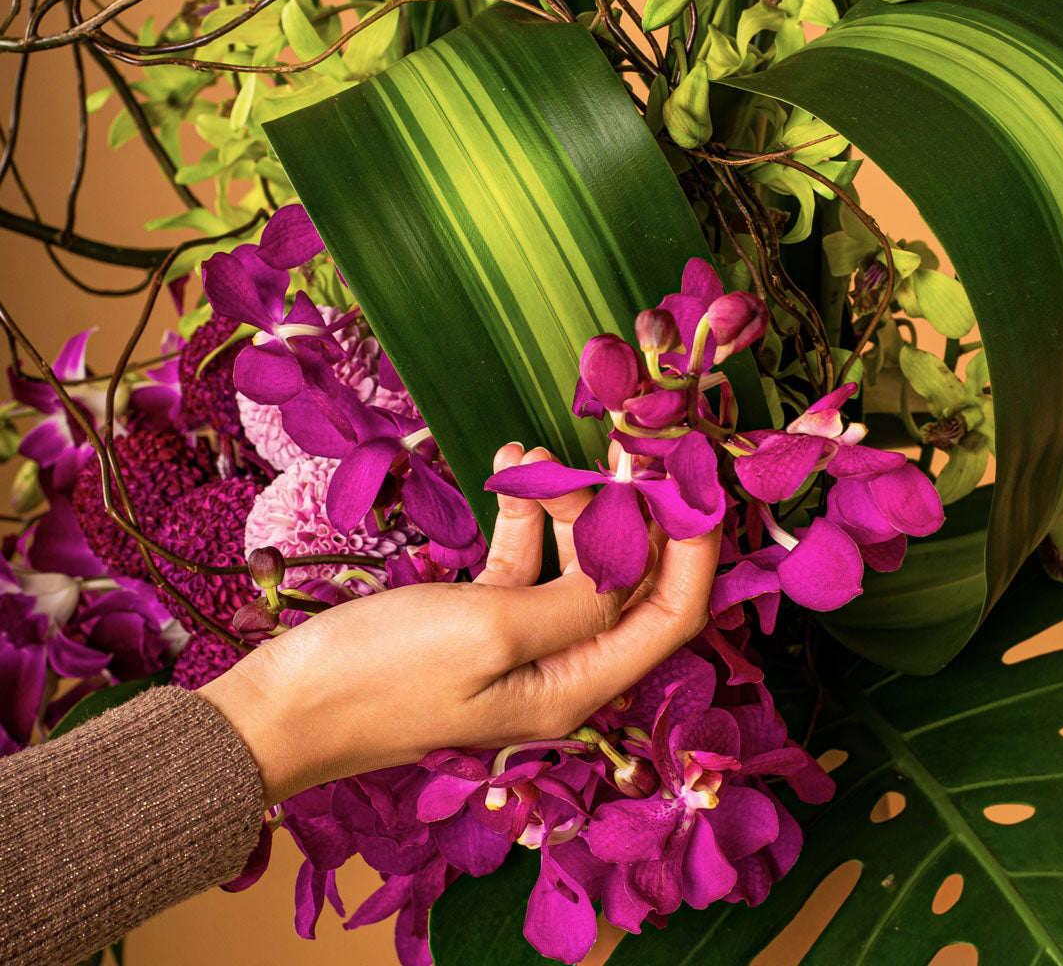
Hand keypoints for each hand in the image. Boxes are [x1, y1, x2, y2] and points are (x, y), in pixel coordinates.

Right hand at [199, 443, 720, 805]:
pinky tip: (506, 469)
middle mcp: (560, 669)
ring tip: (534, 453)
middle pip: (628, 580)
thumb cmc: (380, 674)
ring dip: (565, 502)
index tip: (690, 475)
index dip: (694, 546)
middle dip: (632, 509)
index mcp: (576, 686)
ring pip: (574, 562)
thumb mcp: (491, 629)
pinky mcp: (480, 621)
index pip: (673, 615)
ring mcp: (520, 645)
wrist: (282, 707)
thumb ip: (578, 596)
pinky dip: (522, 515)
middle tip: (623, 441)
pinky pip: (523, 560)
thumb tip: (635, 554)